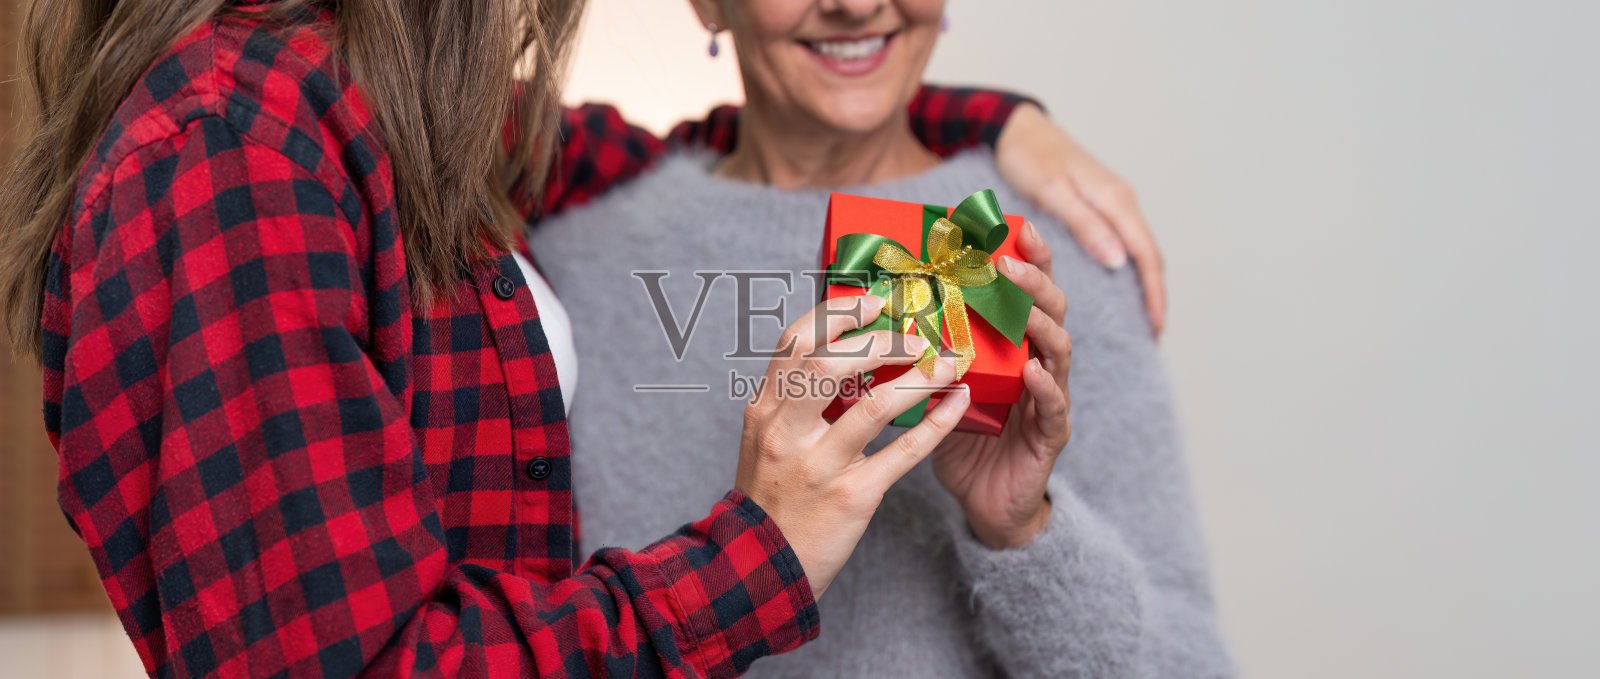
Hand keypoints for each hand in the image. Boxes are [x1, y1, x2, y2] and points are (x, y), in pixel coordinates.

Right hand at [735, 295, 969, 598]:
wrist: (763, 569)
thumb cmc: (771, 499)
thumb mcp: (765, 440)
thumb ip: (793, 399)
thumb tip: (837, 352)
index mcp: (764, 410)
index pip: (795, 343)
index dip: (835, 315)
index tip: (872, 303)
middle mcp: (786, 432)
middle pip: (830, 363)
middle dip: (880, 341)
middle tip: (916, 335)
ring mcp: (819, 465)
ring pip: (874, 404)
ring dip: (919, 377)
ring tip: (948, 364)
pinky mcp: (852, 496)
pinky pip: (903, 452)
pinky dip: (936, 423)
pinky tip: (957, 404)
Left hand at [931, 222, 1073, 549]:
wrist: (985, 503)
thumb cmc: (961, 438)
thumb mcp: (937, 385)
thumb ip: (922, 349)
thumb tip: (872, 312)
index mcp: (1012, 345)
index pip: (1025, 292)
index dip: (1026, 258)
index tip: (1015, 225)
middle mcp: (1038, 362)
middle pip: (1051, 309)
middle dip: (1034, 279)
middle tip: (1008, 259)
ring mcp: (1050, 398)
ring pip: (1059, 350)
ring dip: (1039, 322)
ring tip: (1021, 304)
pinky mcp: (1050, 435)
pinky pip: (1055, 407)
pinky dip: (1045, 386)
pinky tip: (1032, 369)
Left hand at [995, 103, 1165, 336]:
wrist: (1017, 126)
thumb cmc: (1029, 156)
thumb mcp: (1052, 191)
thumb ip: (1085, 224)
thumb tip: (1119, 260)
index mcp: (1115, 200)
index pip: (1145, 254)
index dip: (1153, 292)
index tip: (1157, 326)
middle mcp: (1120, 202)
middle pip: (1146, 254)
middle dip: (1154, 293)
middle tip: (1155, 333)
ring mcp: (1111, 202)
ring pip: (1136, 249)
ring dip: (1143, 282)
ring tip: (1144, 317)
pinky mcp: (1098, 204)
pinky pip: (1121, 240)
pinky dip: (1127, 266)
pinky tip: (1121, 282)